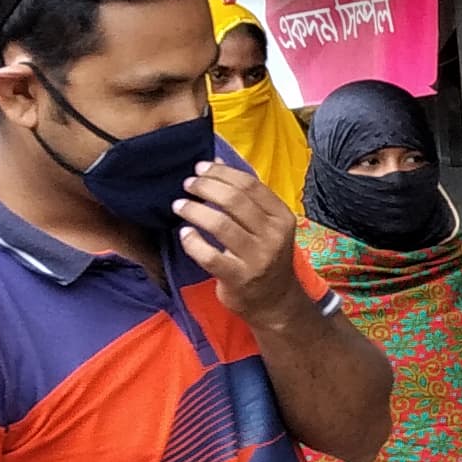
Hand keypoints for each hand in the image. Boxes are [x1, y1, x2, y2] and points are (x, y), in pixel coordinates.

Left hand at [173, 162, 305, 317]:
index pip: (250, 185)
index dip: (222, 173)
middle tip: (188, 185)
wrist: (274, 301)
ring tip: (179, 205)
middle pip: (235, 201)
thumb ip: (246, 195)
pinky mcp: (239, 278)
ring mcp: (257, 258)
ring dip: (195, 211)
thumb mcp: (266, 225)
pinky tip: (185, 234)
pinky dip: (192, 242)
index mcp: (282, 217)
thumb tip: (217, 160)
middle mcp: (273, 236)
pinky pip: (209, 255)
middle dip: (206, 187)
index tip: (200, 168)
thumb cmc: (265, 256)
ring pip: (220, 225)